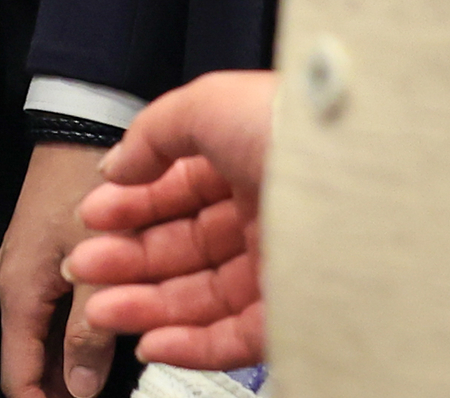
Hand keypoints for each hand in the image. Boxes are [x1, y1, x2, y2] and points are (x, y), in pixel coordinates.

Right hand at [0, 141, 116, 397]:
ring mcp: (39, 267)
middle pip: (37, 358)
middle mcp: (22, 282)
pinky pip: (68, 307)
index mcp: (20, 289)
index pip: (17, 373)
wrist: (82, 120)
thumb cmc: (82, 176)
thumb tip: (82, 385)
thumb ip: (89, 328)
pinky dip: (90, 329)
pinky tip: (122, 338)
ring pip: (56, 334)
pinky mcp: (59, 253)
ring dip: (81, 359)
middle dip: (65, 386)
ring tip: (117, 381)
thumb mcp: (95, 260)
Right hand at [67, 68, 275, 372]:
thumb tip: (116, 169)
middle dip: (127, 260)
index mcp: (252, 160)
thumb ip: (151, 135)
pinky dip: (188, 345)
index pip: (180, 193)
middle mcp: (269, 213)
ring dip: (145, 306)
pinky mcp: (297, 313)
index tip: (93, 218)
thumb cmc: (293, 126)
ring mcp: (283, 266)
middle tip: (84, 267)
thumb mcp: (207, 104)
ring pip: (202, 298)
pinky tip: (149, 340)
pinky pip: (236, 338)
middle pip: (184, 249)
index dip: (132, 206)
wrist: (366, 172)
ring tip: (100, 309)